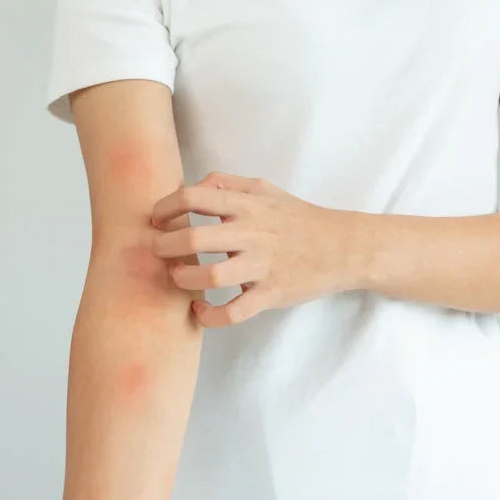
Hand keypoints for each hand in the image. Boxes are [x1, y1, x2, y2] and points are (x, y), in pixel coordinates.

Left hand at [149, 172, 367, 326]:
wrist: (343, 246)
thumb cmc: (298, 218)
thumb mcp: (265, 189)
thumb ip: (227, 183)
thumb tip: (192, 187)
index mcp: (247, 205)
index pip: (192, 197)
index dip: (164, 208)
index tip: (156, 220)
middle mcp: (253, 233)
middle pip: (193, 238)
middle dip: (163, 246)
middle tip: (158, 251)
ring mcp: (262, 266)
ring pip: (210, 277)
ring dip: (182, 280)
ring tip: (178, 277)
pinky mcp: (272, 294)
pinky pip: (234, 312)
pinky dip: (210, 315)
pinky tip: (201, 309)